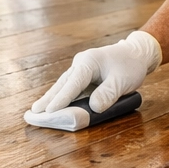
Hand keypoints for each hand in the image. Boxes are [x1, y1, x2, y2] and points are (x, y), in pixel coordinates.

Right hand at [31, 30, 162, 113]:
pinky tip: (52, 106)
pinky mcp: (84, 76)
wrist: (136, 54)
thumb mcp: (123, 81)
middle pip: (62, 84)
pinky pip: (70, 88)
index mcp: (88, 62)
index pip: (72, 84)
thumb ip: (108, 94)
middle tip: (32, 112)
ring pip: (63, 86)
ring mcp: (81, 70)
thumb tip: (93, 107)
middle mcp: (81, 64)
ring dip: (51, 99)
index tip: (48, 111)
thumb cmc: (130, 65)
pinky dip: (61, 97)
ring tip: (36, 111)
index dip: (61, 99)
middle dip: (48, 99)